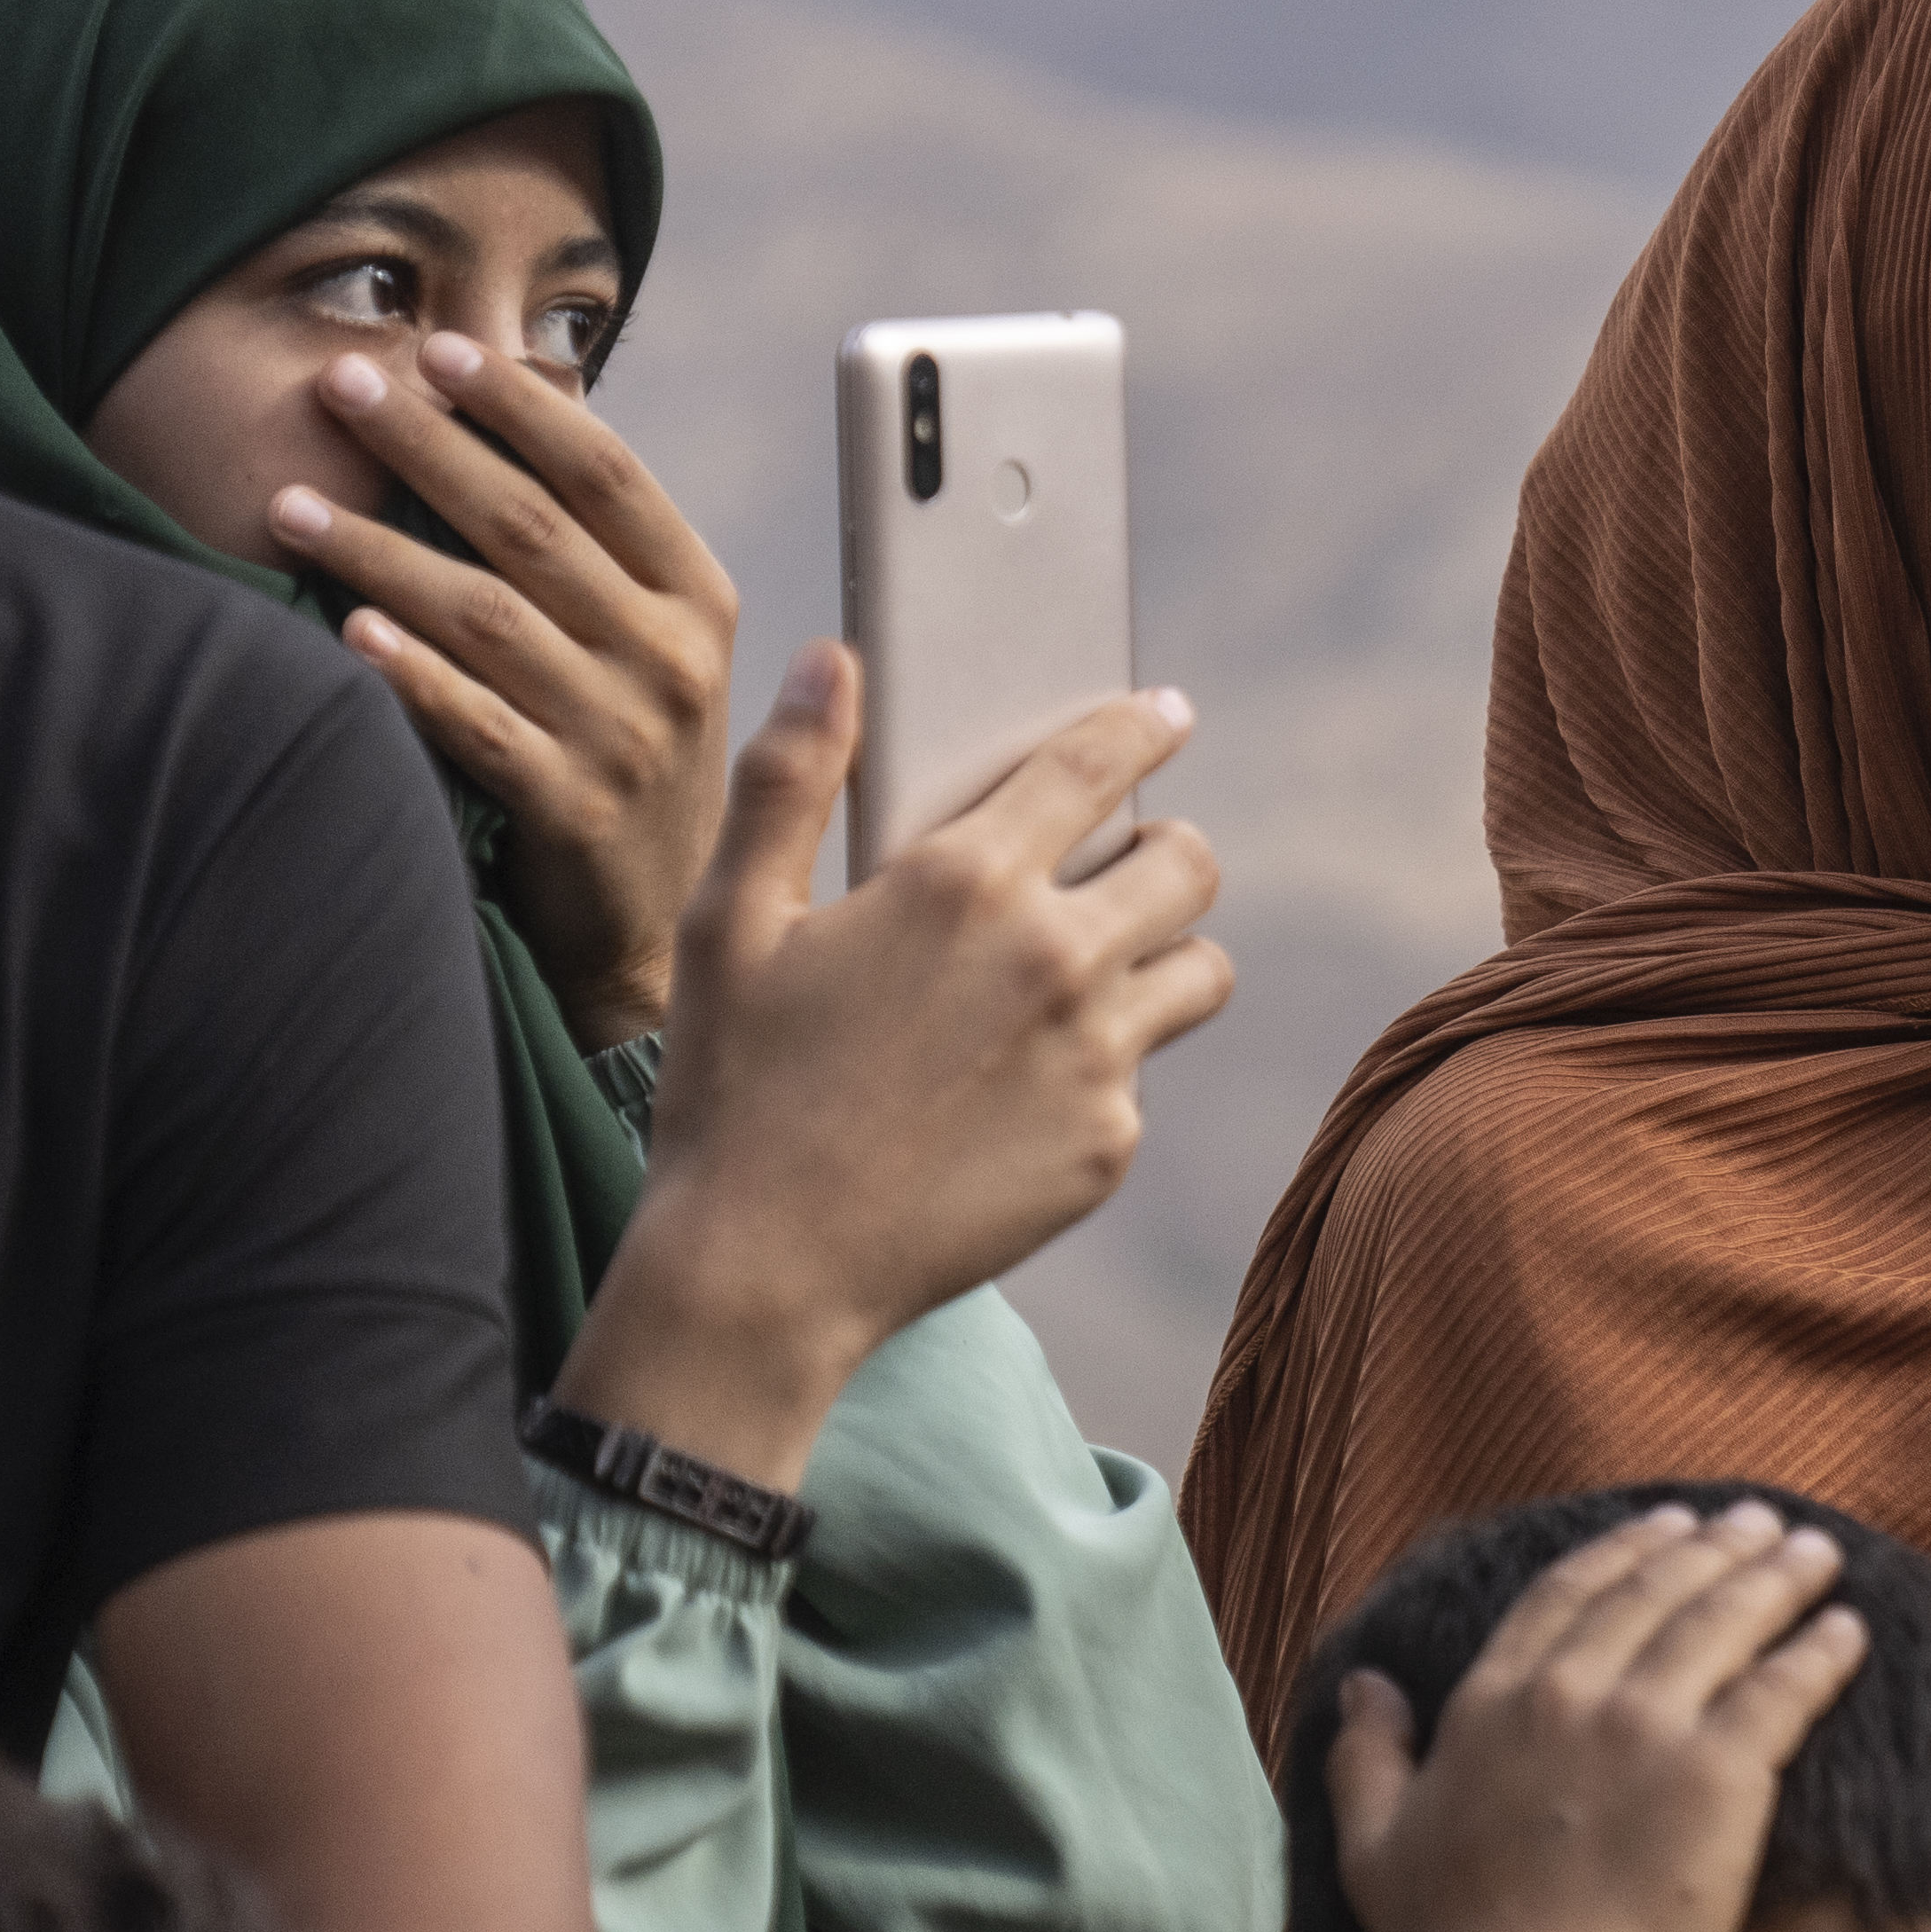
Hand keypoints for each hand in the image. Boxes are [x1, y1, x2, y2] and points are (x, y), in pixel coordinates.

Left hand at [274, 337, 734, 1050]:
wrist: (657, 928)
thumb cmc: (630, 758)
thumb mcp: (653, 644)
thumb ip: (598, 545)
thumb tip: (528, 397)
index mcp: (697, 599)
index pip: (607, 474)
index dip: (518, 406)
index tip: (436, 347)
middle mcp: (673, 658)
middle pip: (532, 527)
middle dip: (426, 445)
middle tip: (339, 384)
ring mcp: (624, 735)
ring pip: (486, 617)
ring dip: (378, 551)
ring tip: (288, 507)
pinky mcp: (570, 808)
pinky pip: (475, 725)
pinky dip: (408, 675)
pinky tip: (342, 628)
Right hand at [552, 645, 1228, 1484]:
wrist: (764, 1271)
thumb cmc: (733, 1089)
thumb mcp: (730, 921)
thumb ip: (788, 780)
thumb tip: (831, 660)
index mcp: (962, 883)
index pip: (1095, 765)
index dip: (1141, 726)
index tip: (1166, 712)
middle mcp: (1053, 958)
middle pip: (1188, 865)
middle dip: (1167, 852)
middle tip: (1130, 865)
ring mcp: (1095, 1058)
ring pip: (1200, 972)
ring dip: (1165, 959)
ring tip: (1099, 977)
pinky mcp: (1108, 1144)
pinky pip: (1143, 1079)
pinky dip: (1103, 1073)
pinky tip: (1023, 1094)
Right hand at [1329, 1503, 1869, 1931]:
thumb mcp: (1373, 1848)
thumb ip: (1366, 1757)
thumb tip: (1361, 1684)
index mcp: (1493, 1703)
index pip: (1569, 1594)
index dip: (1627, 1551)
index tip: (1671, 1524)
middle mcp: (1571, 1694)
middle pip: (1659, 1591)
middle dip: (1716, 1545)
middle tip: (1760, 1520)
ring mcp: (1648, 1727)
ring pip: (1727, 1622)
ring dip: (1777, 1577)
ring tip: (1816, 1553)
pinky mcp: (1721, 1772)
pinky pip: (1784, 1688)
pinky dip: (1820, 1652)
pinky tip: (1849, 1630)